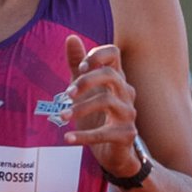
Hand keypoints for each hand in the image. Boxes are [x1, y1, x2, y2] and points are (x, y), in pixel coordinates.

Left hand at [61, 35, 142, 175]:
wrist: (116, 154)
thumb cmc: (99, 118)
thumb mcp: (85, 90)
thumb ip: (78, 65)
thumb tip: (71, 37)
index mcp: (117, 79)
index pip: (113, 53)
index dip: (96, 56)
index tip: (79, 69)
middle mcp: (126, 93)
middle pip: (111, 74)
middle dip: (86, 81)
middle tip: (66, 94)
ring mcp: (128, 114)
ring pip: (107, 101)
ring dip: (81, 108)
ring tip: (63, 116)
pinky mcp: (127, 134)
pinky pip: (104, 133)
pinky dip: (84, 136)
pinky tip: (67, 139)